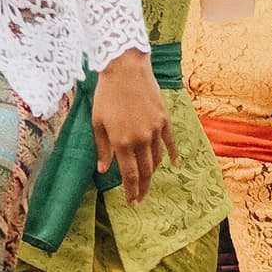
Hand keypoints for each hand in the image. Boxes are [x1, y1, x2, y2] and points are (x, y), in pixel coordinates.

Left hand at [91, 49, 175, 205]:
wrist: (126, 68)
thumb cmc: (106, 94)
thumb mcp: (97, 122)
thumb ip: (102, 148)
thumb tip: (103, 170)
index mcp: (122, 142)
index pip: (129, 175)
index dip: (131, 191)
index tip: (131, 203)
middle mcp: (141, 139)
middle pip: (145, 171)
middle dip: (142, 188)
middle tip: (139, 199)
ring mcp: (155, 129)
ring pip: (157, 159)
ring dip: (153, 173)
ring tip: (147, 181)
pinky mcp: (164, 119)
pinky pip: (170, 142)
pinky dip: (173, 154)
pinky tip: (174, 164)